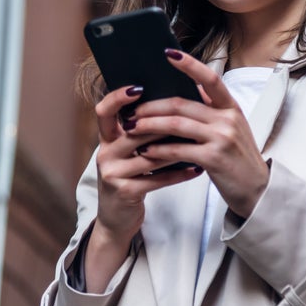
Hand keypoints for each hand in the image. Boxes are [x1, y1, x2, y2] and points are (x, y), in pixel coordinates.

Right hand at [85, 83, 202, 291]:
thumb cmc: (131, 178)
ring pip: (150, 154)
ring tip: (201, 141)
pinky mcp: (125, 192)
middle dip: (164, 123)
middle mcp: (106, 153)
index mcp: (107, 138)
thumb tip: (172, 101)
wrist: (118, 219)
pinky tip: (197, 169)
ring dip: (178, 148)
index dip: (118, 97)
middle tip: (191, 114)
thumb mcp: (129, 153)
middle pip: (136, 130)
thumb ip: (143, 131)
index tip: (139, 86)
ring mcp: (113, 173)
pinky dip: (179, 173)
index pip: (104, 110)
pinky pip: (157, 178)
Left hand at [125, 49, 269, 217]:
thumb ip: (210, 112)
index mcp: (231, 107)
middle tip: (132, 111)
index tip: (169, 54)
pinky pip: (178, 149)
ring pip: (176, 124)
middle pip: (182, 104)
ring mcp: (221, 137)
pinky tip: (146, 151)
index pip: (210, 78)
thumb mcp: (230, 129)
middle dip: (152, 106)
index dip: (190, 65)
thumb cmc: (237, 158)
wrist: (256, 189)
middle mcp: (227, 119)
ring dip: (149, 126)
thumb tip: (179, 96)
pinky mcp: (213, 158)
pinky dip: (158, 150)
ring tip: (132, 128)